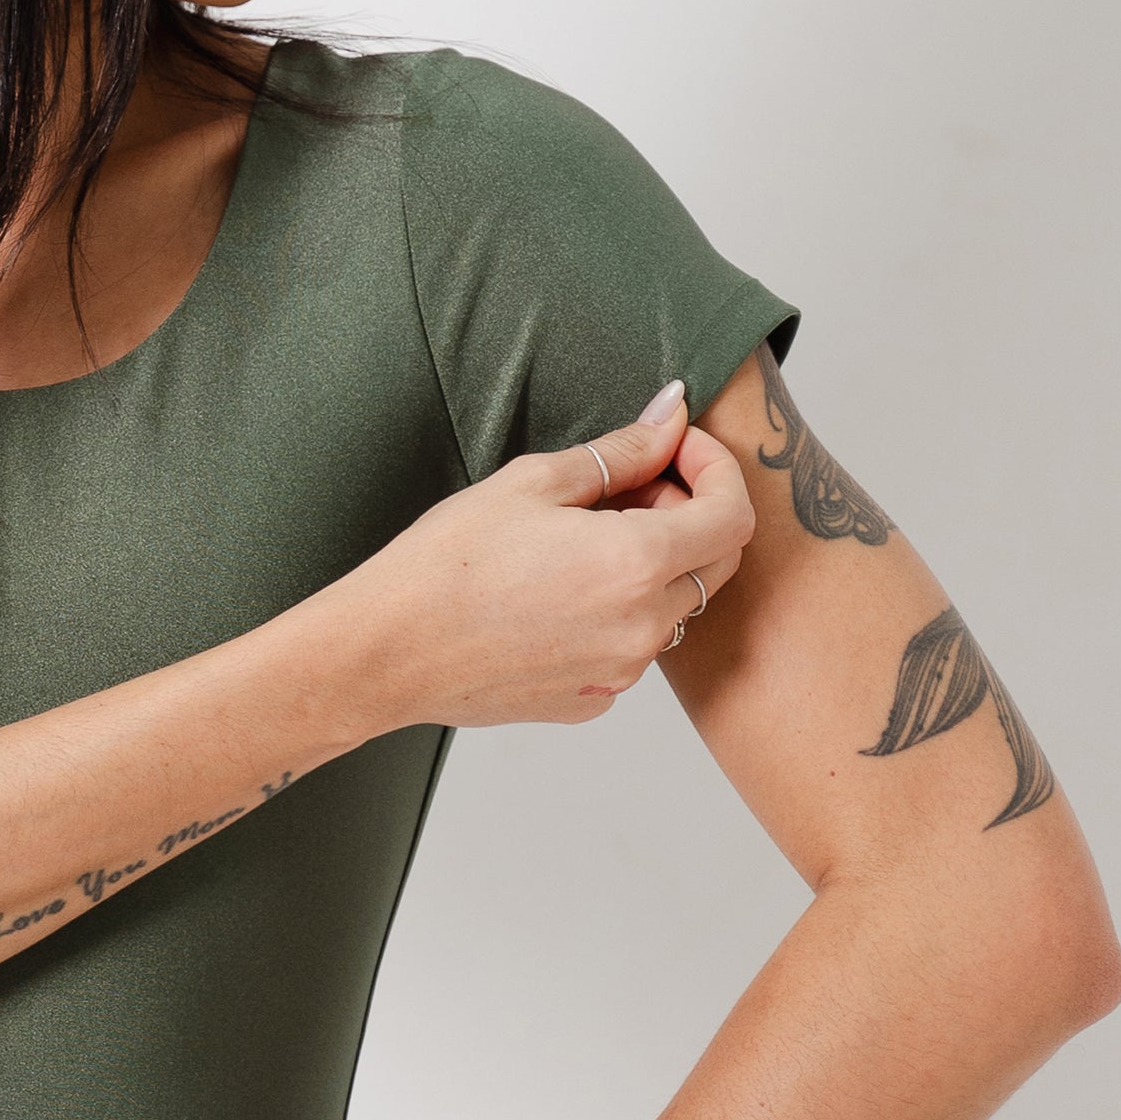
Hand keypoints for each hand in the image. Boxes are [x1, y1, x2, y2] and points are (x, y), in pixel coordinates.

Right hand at [327, 383, 754, 730]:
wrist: (387, 651)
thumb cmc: (444, 564)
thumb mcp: (532, 483)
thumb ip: (619, 452)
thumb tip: (669, 417)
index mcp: (635, 563)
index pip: (734, 515)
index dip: (716, 470)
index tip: (676, 450)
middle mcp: (642, 627)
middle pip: (716, 564)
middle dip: (689, 515)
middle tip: (626, 491)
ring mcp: (620, 674)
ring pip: (673, 608)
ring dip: (652, 567)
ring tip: (579, 543)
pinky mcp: (591, 702)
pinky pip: (630, 650)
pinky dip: (616, 614)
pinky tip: (555, 595)